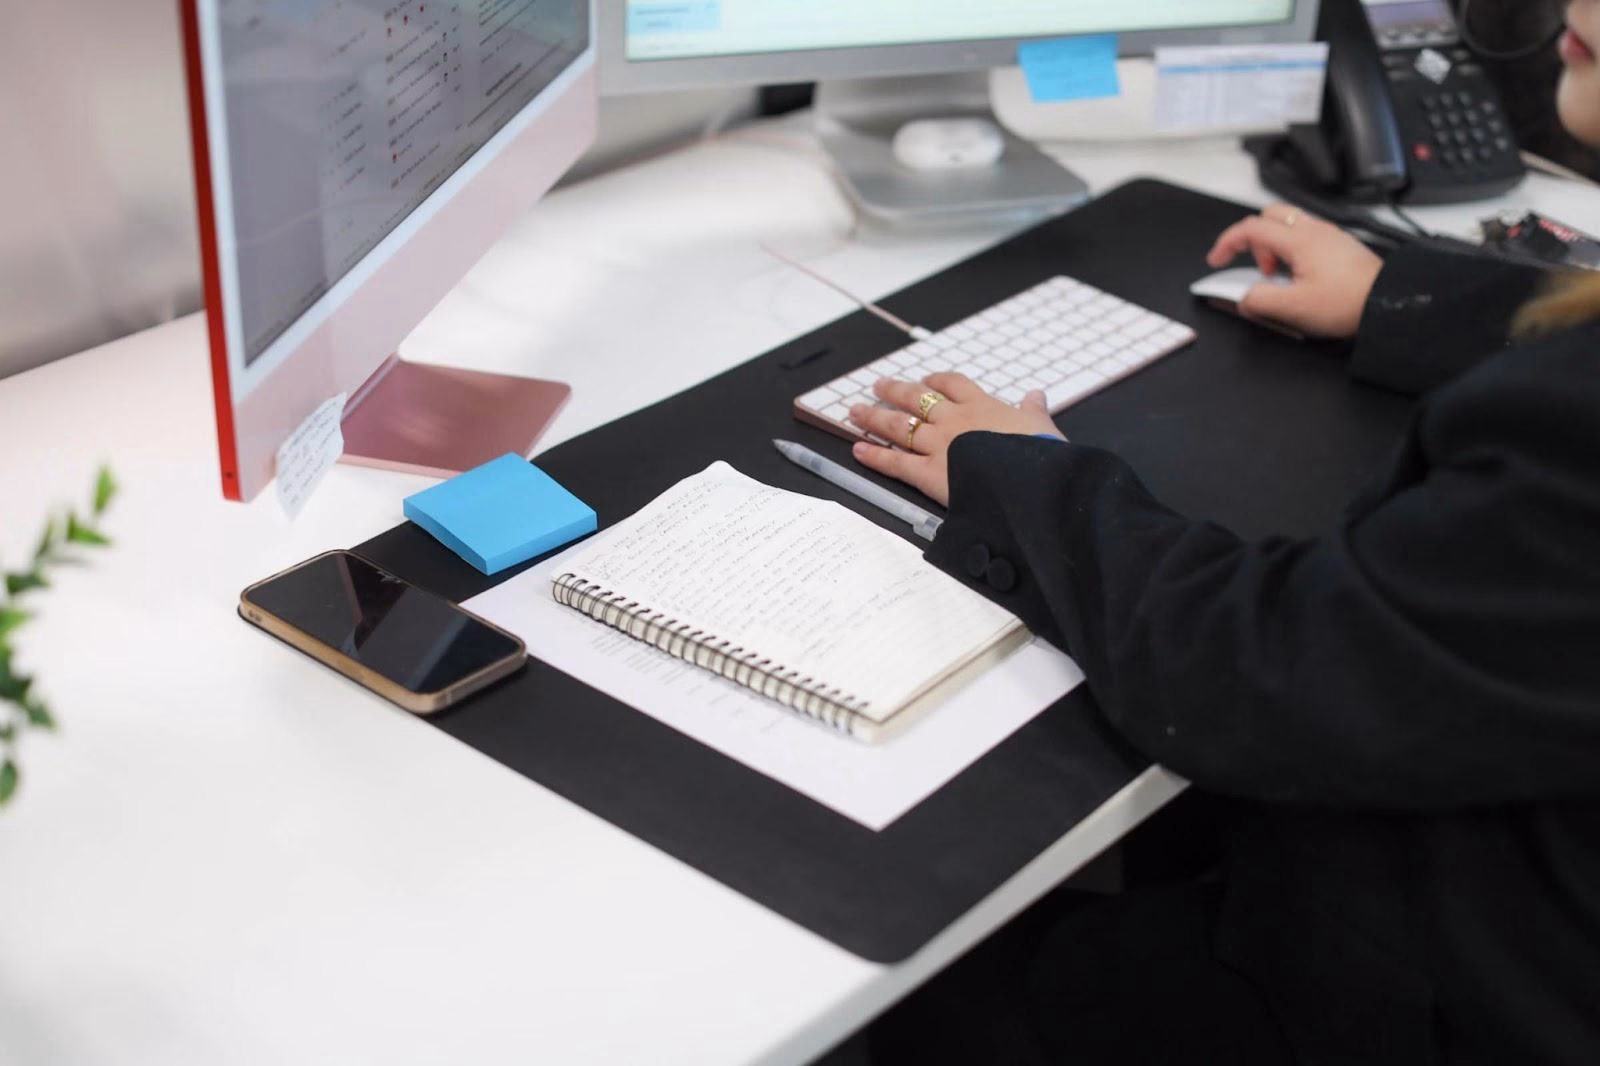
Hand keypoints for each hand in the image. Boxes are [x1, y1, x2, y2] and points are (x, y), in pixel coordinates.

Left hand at [847, 373, 1060, 506]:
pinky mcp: (928, 472)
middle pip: (917, 398)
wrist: (1031, 480)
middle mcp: (954, 419)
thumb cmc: (1040, 453)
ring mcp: (938, 444)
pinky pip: (895, 462)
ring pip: (899, 425)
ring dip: (874, 417)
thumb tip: (1036, 395)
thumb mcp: (1042, 425)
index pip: (953, 385)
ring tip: (856, 411)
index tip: (926, 379)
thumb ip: (1035, 410)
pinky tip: (858, 451)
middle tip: (878, 385)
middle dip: (894, 391)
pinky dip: (875, 456)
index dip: (936, 380)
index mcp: (982, 406)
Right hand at [1206, 203, 1383, 338]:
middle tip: (1255, 267)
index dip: (1227, 243)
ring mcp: (1329, 236)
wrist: (1387, 302)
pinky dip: (1292, 251)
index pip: (1251, 229)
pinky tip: (1298, 277)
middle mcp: (1315, 231)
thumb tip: (1244, 298)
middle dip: (1252, 239)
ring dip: (1273, 246)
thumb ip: (1259, 301)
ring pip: (1289, 224)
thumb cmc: (1349, 302)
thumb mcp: (1293, 308)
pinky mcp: (1339, 246)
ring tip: (1278, 276)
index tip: (1216, 260)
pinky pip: (1306, 236)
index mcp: (1300, 241)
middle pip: (1270, 215)